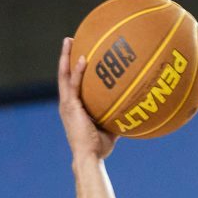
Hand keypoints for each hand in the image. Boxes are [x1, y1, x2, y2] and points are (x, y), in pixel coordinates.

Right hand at [57, 37, 116, 161]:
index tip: (79, 55)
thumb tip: (132, 112)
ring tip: (70, 40)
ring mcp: (67, 104)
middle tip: (70, 40)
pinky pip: (74, 84)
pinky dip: (77, 71)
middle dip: (66, 57)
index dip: (73, 69)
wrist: (89, 157)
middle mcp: (67, 103)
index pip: (72, 84)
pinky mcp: (70, 106)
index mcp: (74, 108)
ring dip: (66, 57)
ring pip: (64, 75)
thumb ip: (117, 118)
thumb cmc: (99, 149)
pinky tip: (83, 58)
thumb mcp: (110, 130)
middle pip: (64, 75)